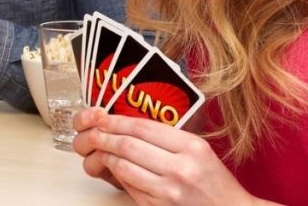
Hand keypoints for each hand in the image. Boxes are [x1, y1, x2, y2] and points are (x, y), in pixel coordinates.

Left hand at [73, 108, 256, 204]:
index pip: (142, 127)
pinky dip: (118, 176)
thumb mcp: (199, 150)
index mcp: (192, 148)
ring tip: (101, 149)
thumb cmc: (215, 181)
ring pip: (123, 167)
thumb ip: (168, 137)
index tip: (103, 117)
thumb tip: (128, 125)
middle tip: (94, 132)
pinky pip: (130, 187)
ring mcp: (169, 191)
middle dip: (105, 137)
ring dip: (107, 156)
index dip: (116, 121)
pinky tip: (115, 168)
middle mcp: (180, 169)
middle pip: (128, 146)